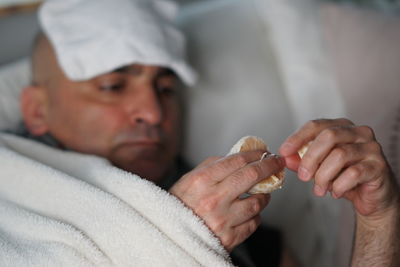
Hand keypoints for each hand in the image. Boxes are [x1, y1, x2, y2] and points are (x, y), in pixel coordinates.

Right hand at [169, 151, 284, 251]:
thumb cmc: (180, 206)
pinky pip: (253, 223)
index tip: (265, 152)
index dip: (255, 154)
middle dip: (269, 166)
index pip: (237, 161)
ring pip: (257, 202)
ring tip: (262, 192)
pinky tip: (248, 212)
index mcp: (202, 181)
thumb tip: (236, 157)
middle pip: (251, 176)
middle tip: (277, 163)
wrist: (170, 236)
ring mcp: (223, 219)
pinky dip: (255, 216)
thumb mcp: (189, 179)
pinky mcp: (229, 238)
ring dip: (264, 195)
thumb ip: (212, 166)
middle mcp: (213, 199)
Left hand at [279, 118, 398, 217]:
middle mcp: (359, 133)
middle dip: (310, 158)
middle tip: (302, 176)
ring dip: (323, 175)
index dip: (297, 138)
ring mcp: (371, 148)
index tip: (284, 152)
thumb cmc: (345, 177)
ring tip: (319, 189)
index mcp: (342, 127)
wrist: (372, 198)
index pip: (316, 125)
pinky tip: (336, 192)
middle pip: (328, 136)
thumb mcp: (319, 167)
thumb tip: (286, 158)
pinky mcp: (378, 166)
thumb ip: (302, 160)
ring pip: (340, 155)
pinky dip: (339, 185)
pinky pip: (353, 173)